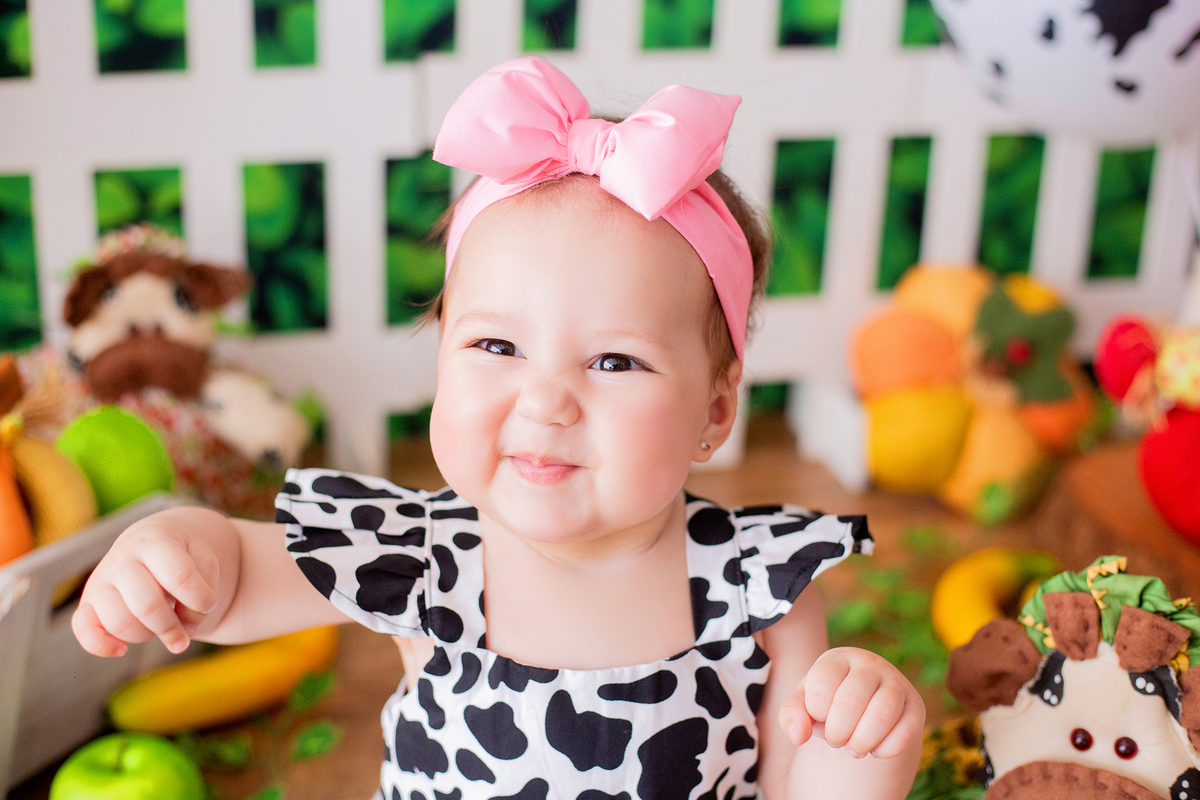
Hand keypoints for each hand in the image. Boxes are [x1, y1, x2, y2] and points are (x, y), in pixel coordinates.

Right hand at [72, 516, 219, 656]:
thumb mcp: (204, 562)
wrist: (149, 545)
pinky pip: (82, 630)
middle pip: (147, 605)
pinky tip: (122, 650)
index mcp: (156, 542)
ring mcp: (100, 580)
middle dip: (171, 628)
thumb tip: (185, 629)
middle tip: (186, 635)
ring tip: (161, 626)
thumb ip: (204, 593)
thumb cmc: (183, 558)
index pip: (179, 575)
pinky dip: (101, 646)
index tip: (208, 604)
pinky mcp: (87, 603)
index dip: (199, 599)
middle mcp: (123, 559)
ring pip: (120, 622)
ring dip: (148, 635)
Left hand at [778, 647, 924, 759]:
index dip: (816, 710)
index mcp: (839, 658)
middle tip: (836, 740)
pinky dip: (885, 750)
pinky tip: (875, 750)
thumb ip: (791, 715)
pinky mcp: (916, 707)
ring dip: (862, 742)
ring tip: (854, 749)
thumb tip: (797, 735)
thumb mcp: (804, 704)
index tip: (818, 717)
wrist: (865, 709)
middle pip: (852, 699)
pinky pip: (906, 731)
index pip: (822, 683)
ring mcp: (897, 684)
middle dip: (838, 731)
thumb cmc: (828, 703)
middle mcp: (870, 664)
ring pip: (882, 714)